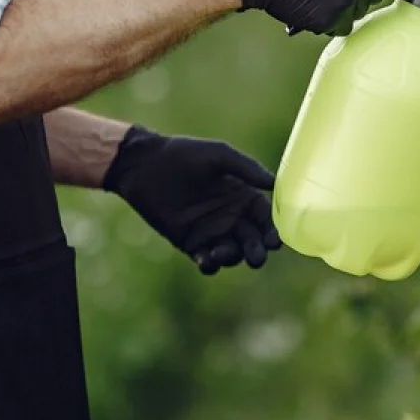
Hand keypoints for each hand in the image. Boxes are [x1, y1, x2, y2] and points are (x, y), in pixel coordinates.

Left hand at [100, 125, 282, 273]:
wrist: (144, 166)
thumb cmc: (183, 154)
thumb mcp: (219, 155)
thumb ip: (247, 168)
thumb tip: (275, 182)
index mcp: (243, 196)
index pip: (265, 218)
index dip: (272, 230)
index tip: (274, 241)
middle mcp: (231, 216)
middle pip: (253, 240)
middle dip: (257, 251)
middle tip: (256, 257)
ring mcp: (211, 231)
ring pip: (232, 253)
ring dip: (233, 257)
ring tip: (222, 252)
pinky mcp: (190, 243)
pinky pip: (206, 260)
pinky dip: (210, 264)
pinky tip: (207, 259)